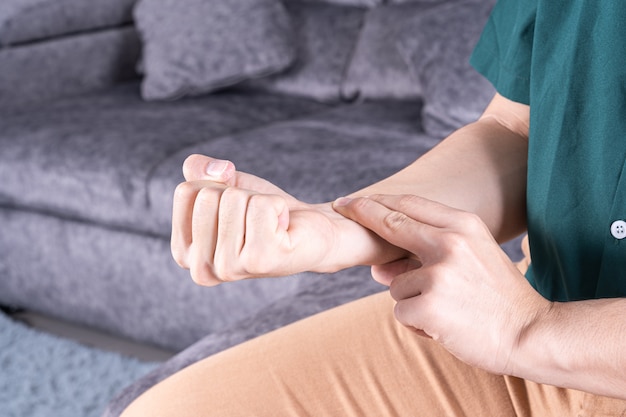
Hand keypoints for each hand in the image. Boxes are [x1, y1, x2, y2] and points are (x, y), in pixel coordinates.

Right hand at [171, 155, 402, 285]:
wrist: (309, 227)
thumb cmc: (263, 211)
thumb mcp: (223, 184)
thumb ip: (197, 169)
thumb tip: (220, 171)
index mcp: (183, 253)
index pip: (185, 191)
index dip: (216, 188)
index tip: (235, 210)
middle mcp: (202, 268)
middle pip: (208, 194)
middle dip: (238, 194)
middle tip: (256, 218)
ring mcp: (230, 268)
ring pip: (234, 198)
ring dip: (258, 201)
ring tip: (269, 224)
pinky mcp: (260, 260)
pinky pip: (261, 206)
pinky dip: (277, 206)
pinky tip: (283, 229)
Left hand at [333, 194, 550, 374]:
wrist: (531, 333)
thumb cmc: (498, 298)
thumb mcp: (471, 261)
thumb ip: (424, 256)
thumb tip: (376, 268)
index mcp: (464, 226)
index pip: (409, 205)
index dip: (377, 201)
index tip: (353, 198)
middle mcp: (449, 243)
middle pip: (390, 223)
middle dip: (361, 212)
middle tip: (340, 205)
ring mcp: (438, 273)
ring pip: (394, 283)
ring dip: (411, 299)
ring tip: (447, 309)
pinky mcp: (428, 305)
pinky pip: (401, 311)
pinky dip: (416, 322)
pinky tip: (445, 326)